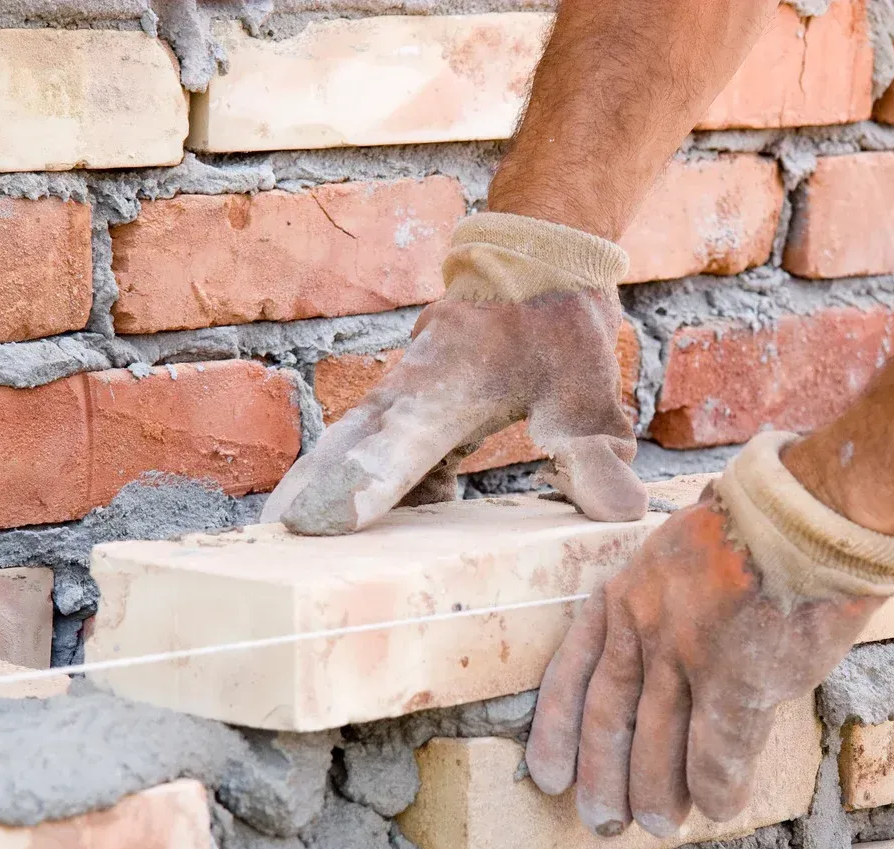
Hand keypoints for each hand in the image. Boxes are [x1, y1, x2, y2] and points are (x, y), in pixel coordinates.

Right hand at [263, 214, 647, 533]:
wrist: (534, 259)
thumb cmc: (557, 325)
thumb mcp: (589, 392)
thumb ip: (595, 456)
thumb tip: (621, 515)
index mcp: (450, 386)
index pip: (398, 446)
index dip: (361, 487)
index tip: (323, 522)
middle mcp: (411, 390)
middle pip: (348, 447)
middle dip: (309, 492)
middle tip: (272, 543)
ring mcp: (402, 394)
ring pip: (351, 443)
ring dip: (320, 483)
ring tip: (287, 539)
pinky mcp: (406, 403)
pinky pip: (374, 445)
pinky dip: (360, 478)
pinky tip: (374, 526)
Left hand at [524, 495, 887, 836]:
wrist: (810, 512)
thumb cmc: (762, 523)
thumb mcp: (685, 553)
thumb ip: (670, 608)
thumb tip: (675, 664)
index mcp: (626, 592)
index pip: (573, 671)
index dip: (559, 730)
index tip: (548, 777)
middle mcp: (643, 626)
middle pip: (609, 717)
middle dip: (603, 776)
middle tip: (601, 821)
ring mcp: (686, 656)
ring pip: (656, 742)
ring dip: (658, 791)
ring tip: (659, 825)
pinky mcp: (736, 682)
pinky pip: (716, 752)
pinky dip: (716, 785)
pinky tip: (720, 807)